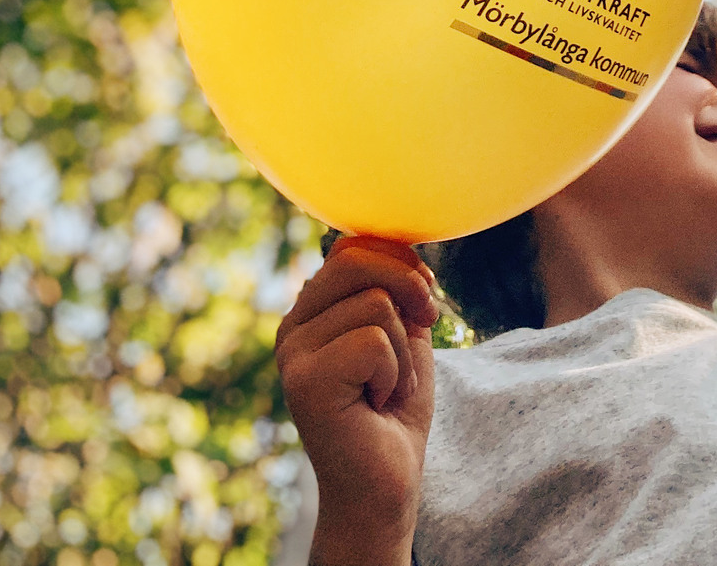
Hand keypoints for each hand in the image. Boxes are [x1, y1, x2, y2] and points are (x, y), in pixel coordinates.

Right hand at [276, 236, 439, 564]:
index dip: (404, 264)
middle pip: (360, 260)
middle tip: (421, 332)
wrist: (387, 480)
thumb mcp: (404, 331)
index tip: (423, 304)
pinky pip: (375, 341)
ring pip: (377, 304)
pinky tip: (375, 403)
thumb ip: (396, 284)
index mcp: (312, 309)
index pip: (354, 245)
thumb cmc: (397, 407)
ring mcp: (292, 353)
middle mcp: (293, 326)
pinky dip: (394, 374)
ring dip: (404, 351)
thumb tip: (397, 237)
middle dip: (411, 292)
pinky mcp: (304, 380)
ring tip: (385, 387)